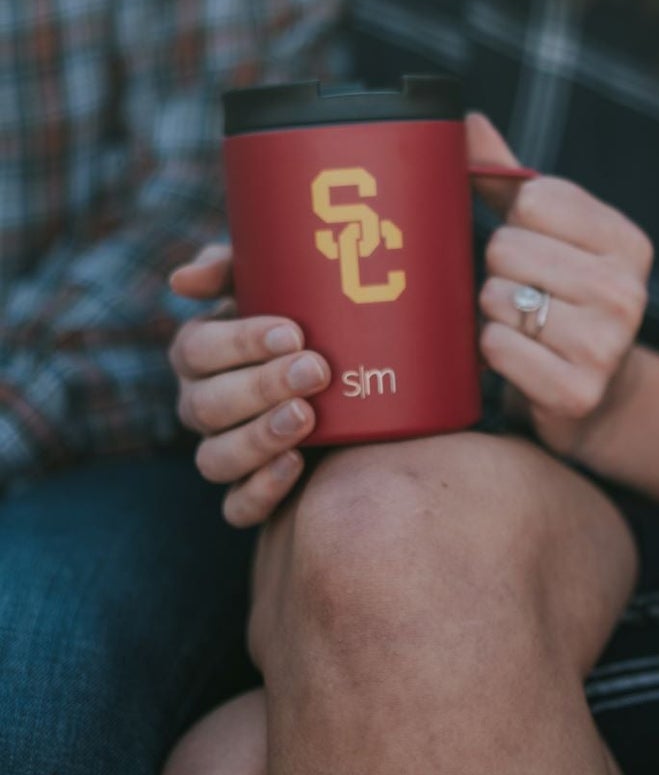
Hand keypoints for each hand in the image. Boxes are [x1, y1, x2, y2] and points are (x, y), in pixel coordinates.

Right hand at [168, 244, 327, 526]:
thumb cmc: (310, 314)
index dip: (240, 343)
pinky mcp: (252, 493)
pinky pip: (238, 508)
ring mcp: (224, 452)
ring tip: (306, 418)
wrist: (360, 376)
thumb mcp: (277, 281)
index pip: (197, 350)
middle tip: (316, 370)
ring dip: (259, 438)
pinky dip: (262, 491)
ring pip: (215, 460)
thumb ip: (232, 266)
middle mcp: (202, 406)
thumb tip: (181, 281)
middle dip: (262, 387)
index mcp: (199, 353)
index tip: (293, 331)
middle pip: (207, 406)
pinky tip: (296, 465)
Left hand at [470, 114, 651, 458]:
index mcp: (626, 241)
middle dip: (498, 270)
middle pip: (507, 247)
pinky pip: (497, 346)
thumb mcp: (548, 235)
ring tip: (522, 325)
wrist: (601, 395)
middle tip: (522, 292)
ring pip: (496, 298)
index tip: (532, 246)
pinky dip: (491, 352)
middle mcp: (627, 290)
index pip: (533, 199)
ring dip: (492, 313)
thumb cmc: (561, 298)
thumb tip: (468, 120)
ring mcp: (607, 344)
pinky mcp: (577, 391)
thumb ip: (509, 178)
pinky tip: (520, 358)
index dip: (514, 222)